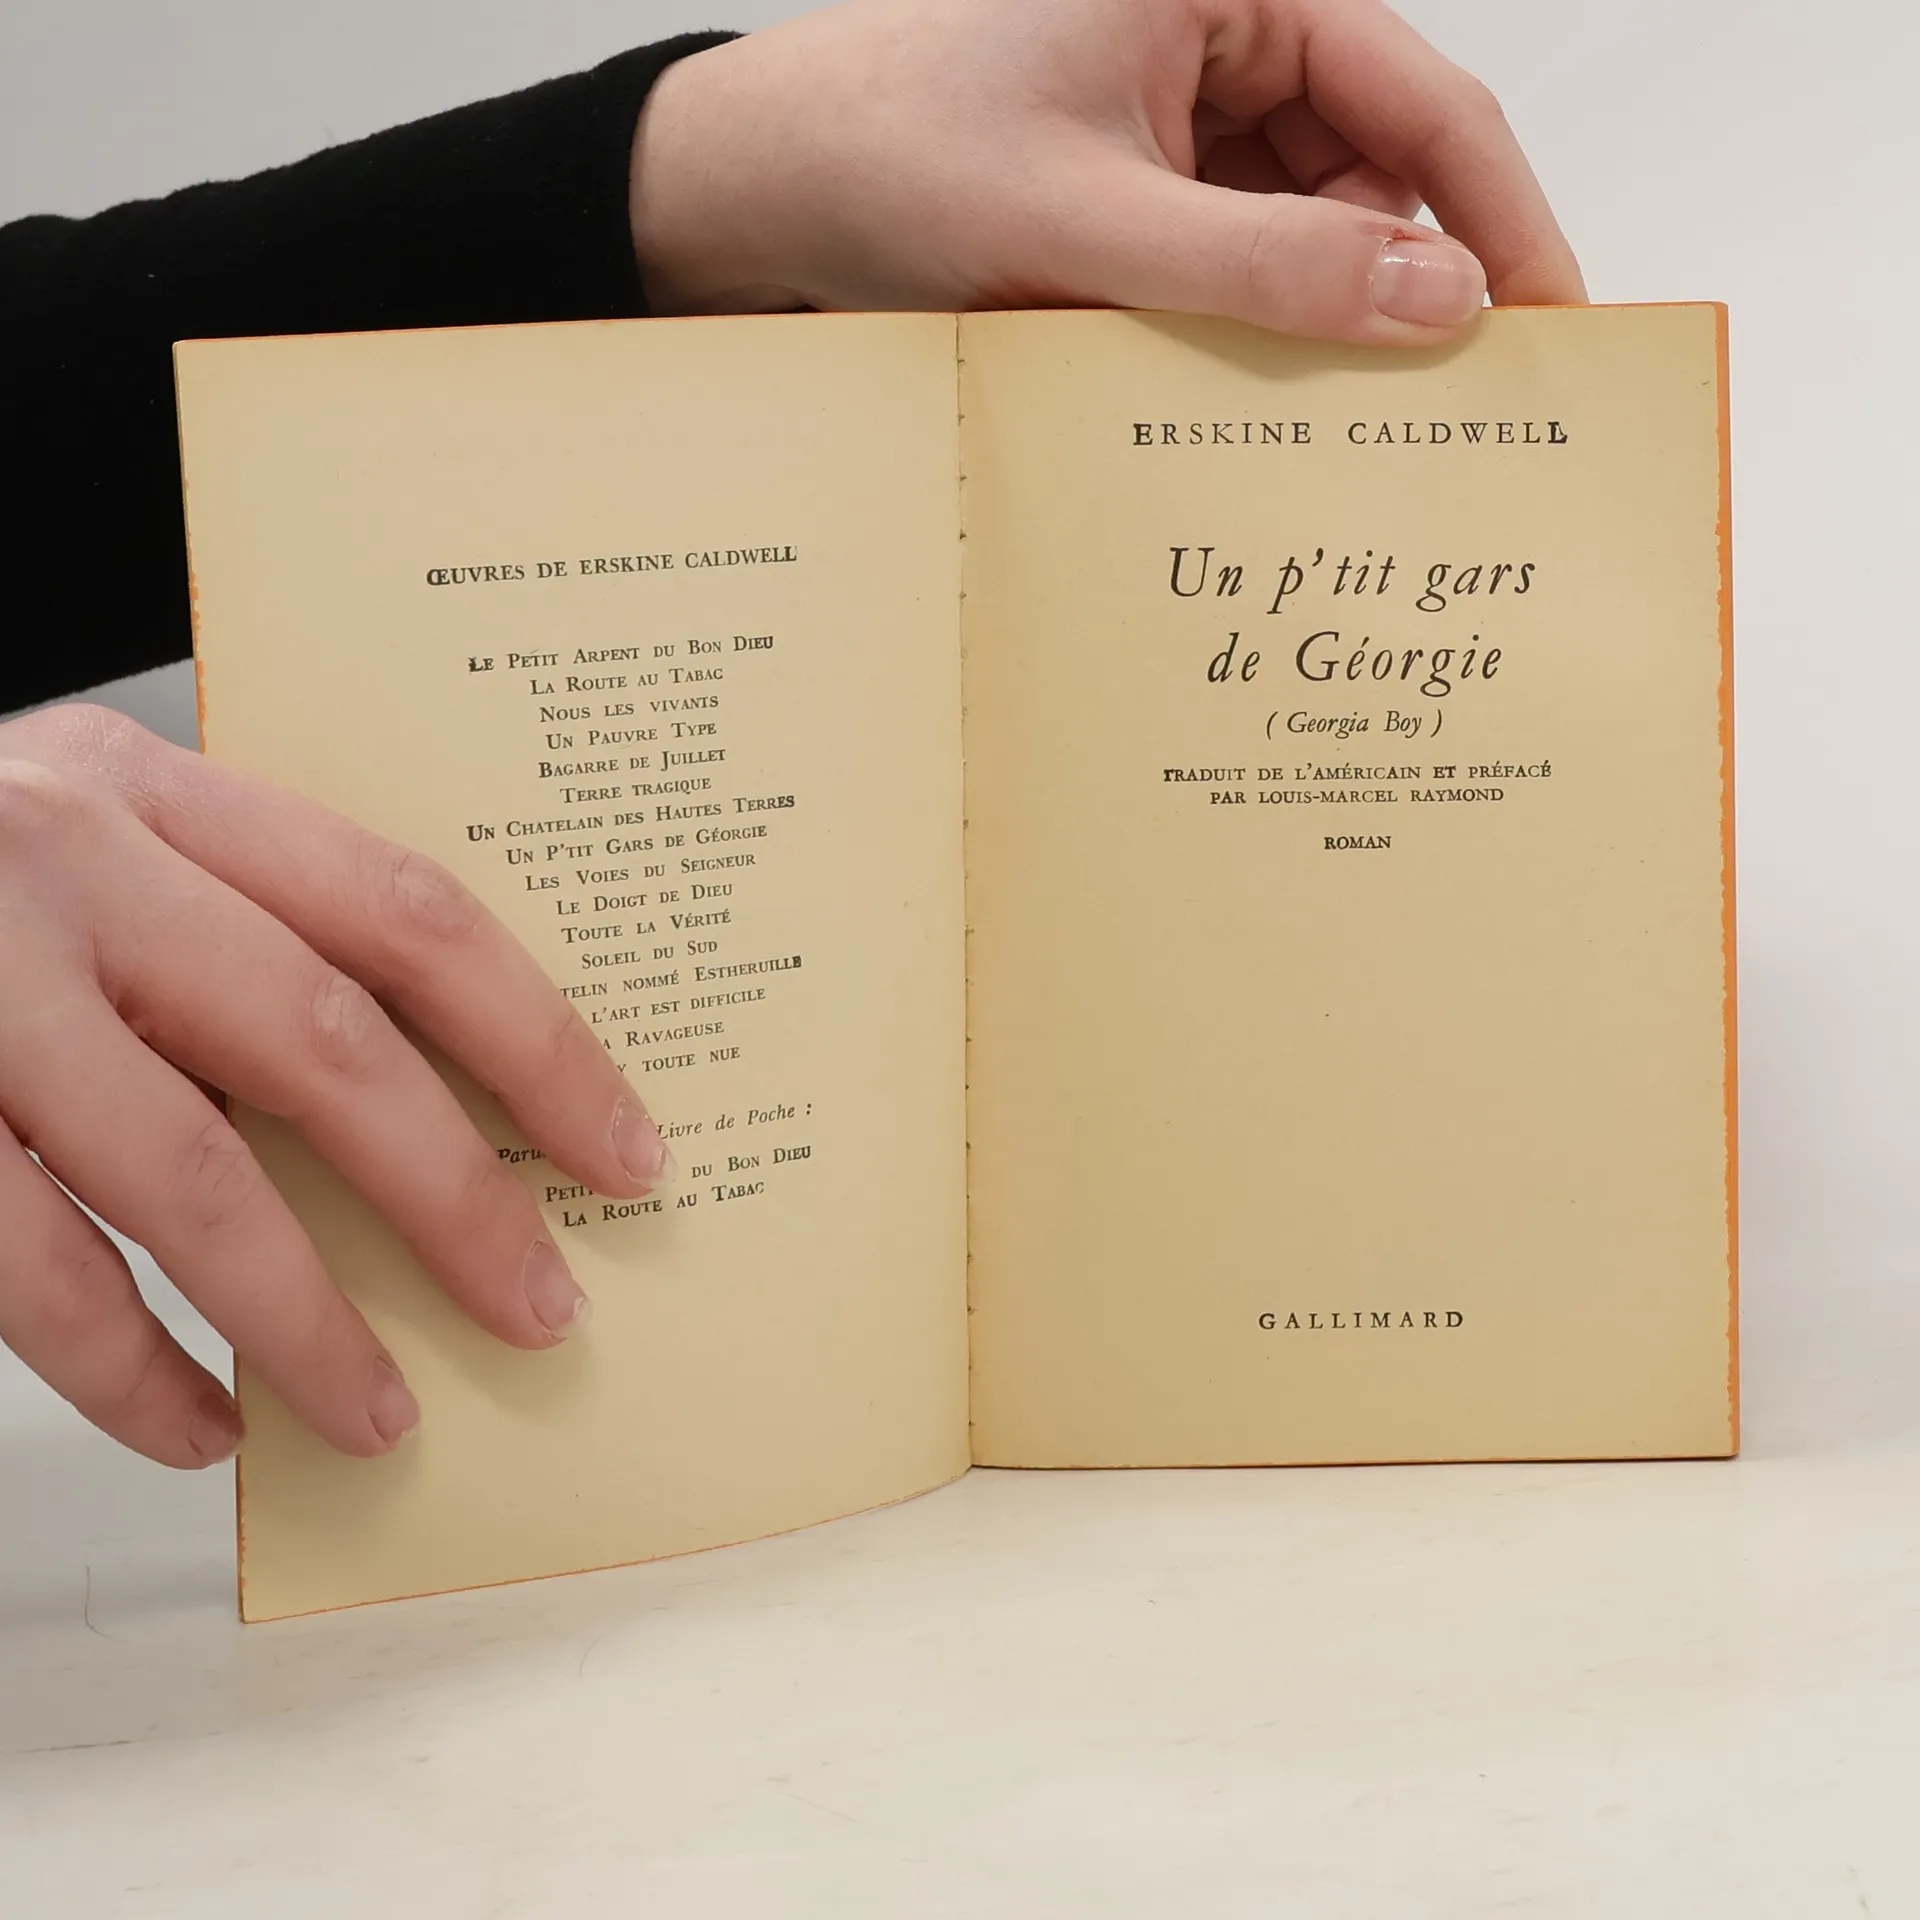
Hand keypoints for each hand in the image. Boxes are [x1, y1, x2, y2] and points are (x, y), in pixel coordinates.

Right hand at [0, 706, 671, 1467]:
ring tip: (383, 1418)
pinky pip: (27, 1269)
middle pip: (323, 1045)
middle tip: (544, 1309)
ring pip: (185, 1177)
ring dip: (304, 1318)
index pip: (406, 913)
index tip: (625, 1149)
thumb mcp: (81, 841)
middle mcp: (67, 866)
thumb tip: (423, 1101)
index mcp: (153, 791)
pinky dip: (126, 1371)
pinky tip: (199, 1429)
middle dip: (454, 1198)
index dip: (538, 1040)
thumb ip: (225, 927)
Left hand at [631, 0, 1582, 343]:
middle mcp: (1222, 32)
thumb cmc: (889, 152)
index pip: (1425, 100)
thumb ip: (1269, 264)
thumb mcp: (1091, 220)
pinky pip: (1236, 248)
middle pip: (1377, 164)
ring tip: (1336, 418)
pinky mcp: (1143, 175)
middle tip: (1450, 415)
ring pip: (1309, 219)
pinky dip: (1249, 319)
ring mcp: (1182, 108)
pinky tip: (1248, 388)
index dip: (1502, 221)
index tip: (1557, 329)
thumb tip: (1440, 302)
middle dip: (1409, 283)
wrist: (759, 187)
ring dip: (1321, 313)